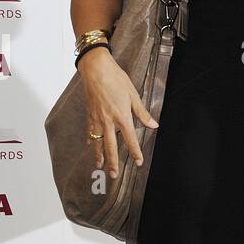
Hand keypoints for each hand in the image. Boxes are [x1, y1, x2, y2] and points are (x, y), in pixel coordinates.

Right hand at [78, 45, 158, 179]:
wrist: (96, 69)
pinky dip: (91, 141)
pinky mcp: (89, 114)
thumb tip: (153, 125)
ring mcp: (97, 119)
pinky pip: (90, 132)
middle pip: (111, 146)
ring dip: (99, 156)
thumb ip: (142, 113)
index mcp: (121, 116)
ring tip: (100, 167)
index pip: (130, 139)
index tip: (138, 162)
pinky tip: (91, 147)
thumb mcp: (133, 95)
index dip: (135, 152)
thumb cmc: (116, 79)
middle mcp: (108, 121)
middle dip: (113, 162)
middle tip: (114, 175)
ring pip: (98, 142)